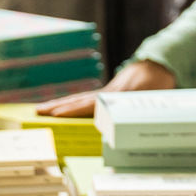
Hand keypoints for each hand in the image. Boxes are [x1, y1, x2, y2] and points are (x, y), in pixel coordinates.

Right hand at [38, 58, 173, 117]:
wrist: (159, 65)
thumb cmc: (158, 84)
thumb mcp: (154, 98)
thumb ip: (142, 112)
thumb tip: (128, 129)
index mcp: (118, 95)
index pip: (92, 104)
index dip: (75, 110)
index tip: (56, 114)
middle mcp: (108, 93)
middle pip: (79, 100)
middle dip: (58, 107)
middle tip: (37, 112)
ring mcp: (106, 93)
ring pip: (79, 99)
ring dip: (59, 105)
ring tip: (39, 110)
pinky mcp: (107, 94)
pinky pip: (85, 100)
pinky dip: (70, 104)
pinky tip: (58, 110)